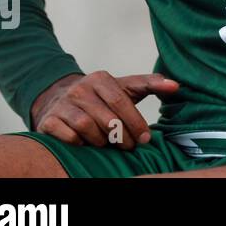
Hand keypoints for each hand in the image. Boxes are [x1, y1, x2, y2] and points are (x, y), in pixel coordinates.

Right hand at [30, 71, 179, 149]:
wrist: (59, 98)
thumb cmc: (100, 96)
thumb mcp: (124, 86)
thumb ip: (150, 84)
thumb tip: (177, 86)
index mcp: (100, 79)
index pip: (122, 102)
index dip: (136, 122)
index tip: (146, 138)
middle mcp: (79, 89)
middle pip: (106, 118)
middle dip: (123, 136)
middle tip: (131, 146)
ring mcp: (62, 105)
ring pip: (87, 127)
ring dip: (103, 141)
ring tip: (110, 145)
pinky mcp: (48, 120)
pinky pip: (68, 136)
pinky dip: (80, 143)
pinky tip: (88, 144)